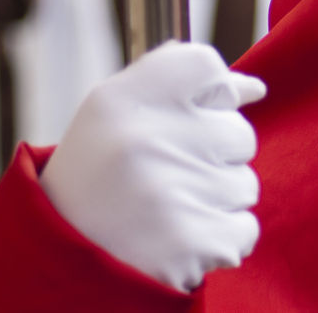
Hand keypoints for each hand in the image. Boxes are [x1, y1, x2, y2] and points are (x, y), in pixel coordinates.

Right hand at [40, 42, 265, 292]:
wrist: (62, 253)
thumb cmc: (102, 171)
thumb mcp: (119, 109)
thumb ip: (182, 81)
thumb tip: (256, 88)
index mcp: (122, 100)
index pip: (207, 65)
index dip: (212, 93)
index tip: (190, 116)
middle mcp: (146, 139)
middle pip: (239, 132)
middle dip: (215, 156)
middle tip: (167, 175)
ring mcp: (172, 193)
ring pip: (245, 184)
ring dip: (217, 200)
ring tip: (169, 209)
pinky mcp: (192, 243)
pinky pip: (246, 229)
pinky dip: (222, 238)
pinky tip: (181, 238)